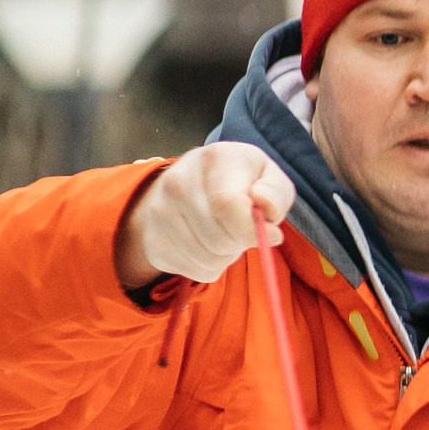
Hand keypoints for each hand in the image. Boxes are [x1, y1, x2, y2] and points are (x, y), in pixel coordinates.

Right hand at [116, 141, 296, 287]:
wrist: (192, 182)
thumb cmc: (242, 181)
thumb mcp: (269, 177)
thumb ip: (276, 193)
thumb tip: (265, 210)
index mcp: (213, 159)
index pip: (228, 206)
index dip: (253, 229)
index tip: (272, 232)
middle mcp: (177, 182)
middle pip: (220, 239)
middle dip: (242, 243)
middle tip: (244, 230)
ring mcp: (159, 212)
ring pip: (208, 260)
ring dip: (228, 256)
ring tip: (226, 233)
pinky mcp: (153, 240)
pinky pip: (195, 271)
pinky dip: (211, 266)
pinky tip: (209, 243)